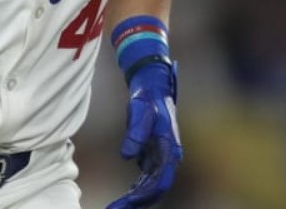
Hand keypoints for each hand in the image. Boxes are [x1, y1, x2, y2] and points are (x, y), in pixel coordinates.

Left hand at [107, 60, 181, 208]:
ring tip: (115, 208)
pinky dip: (135, 191)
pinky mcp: (152, 157)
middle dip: (137, 203)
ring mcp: (160, 158)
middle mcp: (168, 158)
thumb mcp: (139, 110)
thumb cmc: (147, 98)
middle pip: (155, 189)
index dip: (145, 195)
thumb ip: (135, 133)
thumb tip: (126, 157)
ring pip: (150, 187)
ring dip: (135, 200)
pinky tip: (123, 199)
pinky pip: (145, 180)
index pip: (161, 181)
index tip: (127, 203)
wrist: (152, 88)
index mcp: (169, 149)